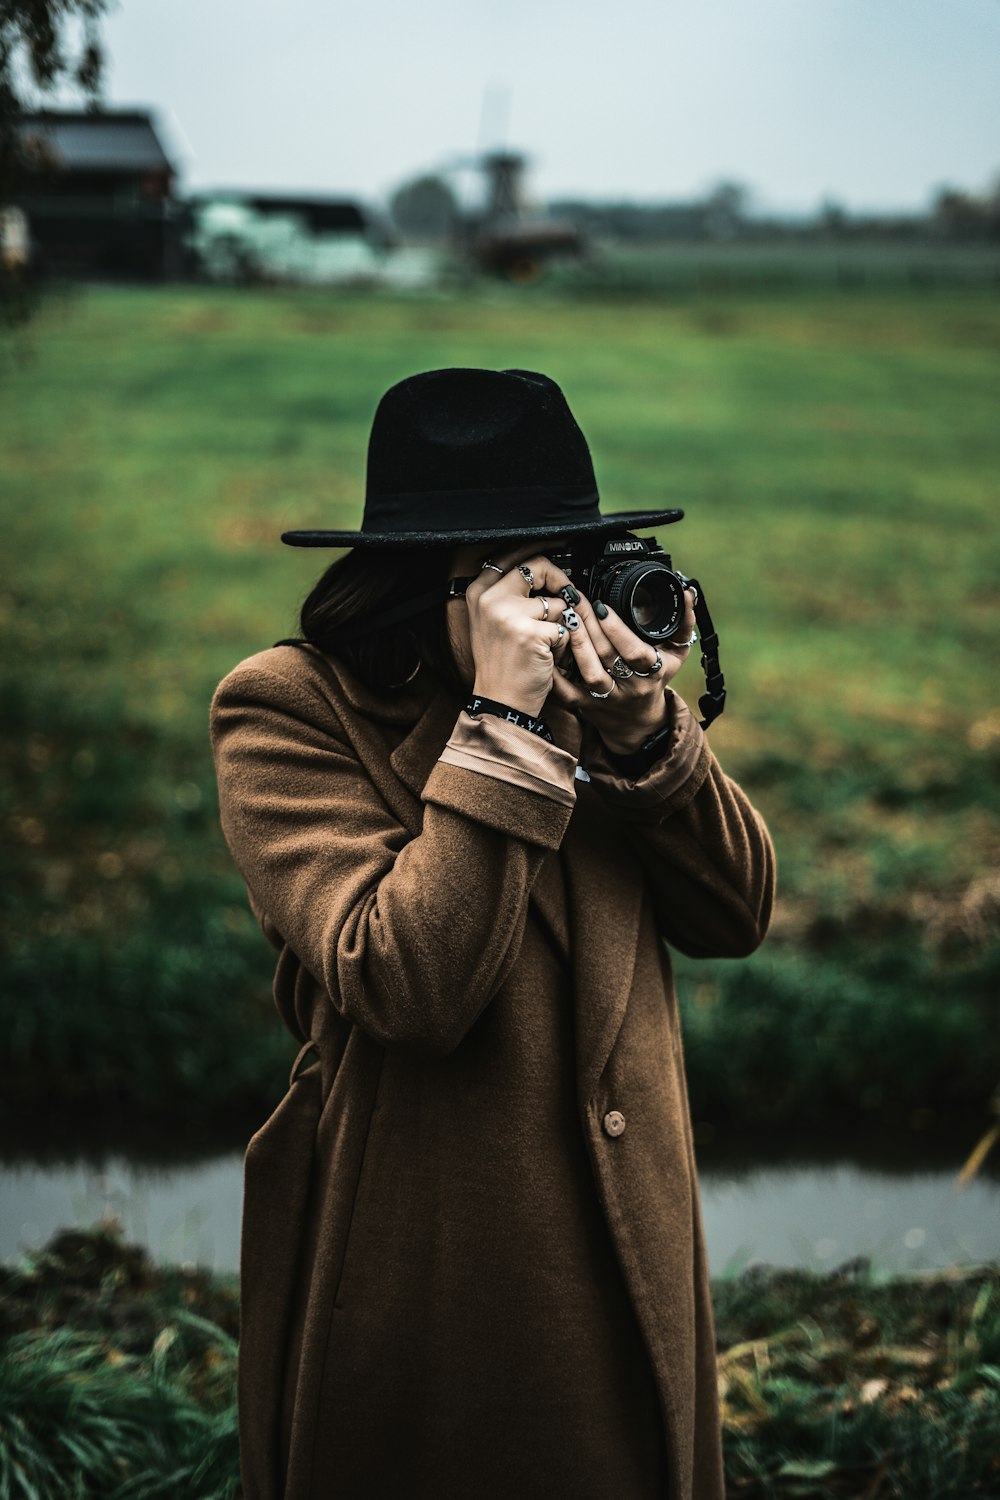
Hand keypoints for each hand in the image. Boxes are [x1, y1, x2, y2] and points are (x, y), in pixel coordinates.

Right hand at [463, 547, 574, 716]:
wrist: (500, 702)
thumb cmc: (501, 665)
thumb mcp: (492, 622)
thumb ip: (508, 592)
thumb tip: (540, 564)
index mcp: (478, 592)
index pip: (511, 554)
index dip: (538, 546)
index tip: (559, 543)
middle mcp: (489, 598)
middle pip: (537, 565)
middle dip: (561, 579)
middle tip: (568, 595)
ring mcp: (509, 614)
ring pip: (557, 600)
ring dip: (562, 623)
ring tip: (549, 644)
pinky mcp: (531, 632)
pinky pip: (565, 626)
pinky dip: (565, 644)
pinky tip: (549, 657)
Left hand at [547, 585, 697, 754]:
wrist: (637, 723)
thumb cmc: (657, 681)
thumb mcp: (677, 655)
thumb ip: (684, 624)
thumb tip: (688, 593)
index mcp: (653, 672)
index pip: (636, 652)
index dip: (617, 630)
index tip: (601, 606)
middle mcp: (630, 687)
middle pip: (607, 655)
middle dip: (589, 624)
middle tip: (575, 599)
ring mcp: (606, 698)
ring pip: (589, 671)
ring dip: (575, 643)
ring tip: (565, 617)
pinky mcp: (585, 706)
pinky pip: (567, 692)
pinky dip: (556, 673)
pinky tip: (549, 648)